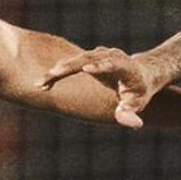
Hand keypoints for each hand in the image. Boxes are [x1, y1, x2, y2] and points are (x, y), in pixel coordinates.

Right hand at [37, 47, 164, 128]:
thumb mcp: (138, 102)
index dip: (101, 66)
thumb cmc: (139, 91)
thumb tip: (135, 124)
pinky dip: (57, 72)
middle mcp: (109, 56)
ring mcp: (97, 55)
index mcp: (124, 66)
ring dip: (56, 71)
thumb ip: (131, 112)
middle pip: (86, 59)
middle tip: (50, 78)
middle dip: (68, 68)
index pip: (112, 64)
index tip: (87, 69)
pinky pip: (70, 64)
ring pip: (74, 60)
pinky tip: (42, 83)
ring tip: (40, 84)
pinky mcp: (88, 58)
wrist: (140, 72)